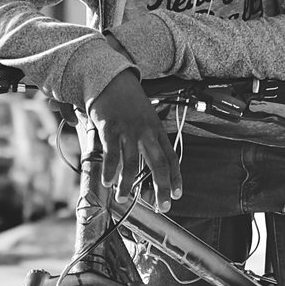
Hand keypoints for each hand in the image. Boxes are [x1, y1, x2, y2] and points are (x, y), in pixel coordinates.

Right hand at [90, 70, 178, 204]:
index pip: (171, 158)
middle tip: (162, 206)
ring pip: (132, 163)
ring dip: (127, 184)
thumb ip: (148, 138)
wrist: (111, 79)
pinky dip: (110, 170)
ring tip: (123, 198)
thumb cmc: (128, 101)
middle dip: (161, 187)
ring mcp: (129, 131)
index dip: (175, 178)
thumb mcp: (145, 117)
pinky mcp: (111, 128)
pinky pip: (112, 154)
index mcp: (157, 130)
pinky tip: (108, 182)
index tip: (176, 194)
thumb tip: (147, 161)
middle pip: (158, 164)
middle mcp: (146, 132)